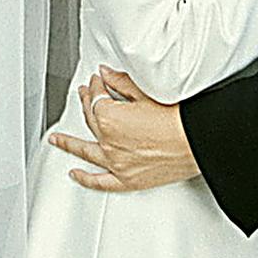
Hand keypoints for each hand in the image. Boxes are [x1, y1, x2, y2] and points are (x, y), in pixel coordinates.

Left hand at [49, 67, 199, 192]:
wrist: (199, 142)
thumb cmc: (180, 119)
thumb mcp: (147, 93)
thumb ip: (121, 83)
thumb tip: (106, 75)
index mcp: (110, 118)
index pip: (95, 98)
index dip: (96, 86)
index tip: (99, 80)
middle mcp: (108, 142)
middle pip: (90, 120)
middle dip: (86, 104)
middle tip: (85, 95)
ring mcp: (116, 163)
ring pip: (86, 151)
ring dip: (69, 144)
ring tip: (58, 139)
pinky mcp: (128, 180)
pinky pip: (100, 182)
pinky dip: (86, 179)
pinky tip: (76, 174)